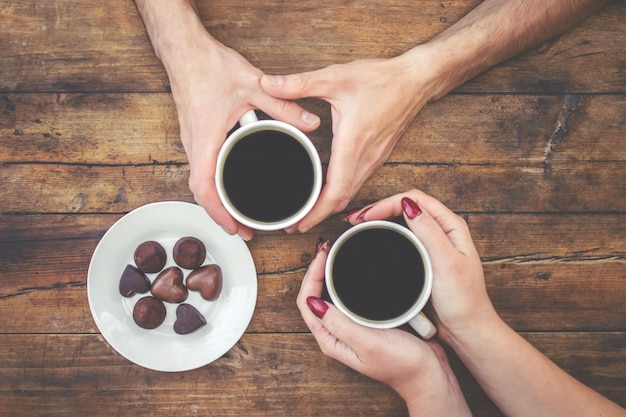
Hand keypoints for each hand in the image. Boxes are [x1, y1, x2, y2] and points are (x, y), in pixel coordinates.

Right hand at [161, 25, 320, 239]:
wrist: (184, 49)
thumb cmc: (210, 66)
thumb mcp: (253, 85)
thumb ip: (284, 105)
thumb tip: (310, 123)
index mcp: (205, 138)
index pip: (204, 187)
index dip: (217, 212)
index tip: (234, 228)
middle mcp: (194, 144)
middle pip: (199, 192)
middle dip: (219, 215)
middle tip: (242, 230)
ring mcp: (191, 140)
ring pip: (199, 181)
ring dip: (215, 201)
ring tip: (236, 214)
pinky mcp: (193, 133)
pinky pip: (200, 167)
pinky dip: (212, 184)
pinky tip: (228, 185)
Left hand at [262, 51, 434, 233]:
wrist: (416, 80)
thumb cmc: (381, 79)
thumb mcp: (336, 76)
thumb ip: (299, 83)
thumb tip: (268, 83)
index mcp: (353, 143)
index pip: (335, 191)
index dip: (317, 212)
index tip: (300, 223)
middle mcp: (366, 157)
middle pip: (342, 200)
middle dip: (319, 216)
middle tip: (295, 225)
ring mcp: (374, 159)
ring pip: (351, 193)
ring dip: (331, 207)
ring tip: (308, 213)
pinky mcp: (378, 156)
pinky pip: (358, 182)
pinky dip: (342, 194)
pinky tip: (329, 192)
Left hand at [297, 240, 470, 415]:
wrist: (430, 375)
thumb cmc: (402, 365)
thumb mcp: (368, 343)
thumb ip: (340, 325)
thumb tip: (313, 303)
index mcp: (332, 339)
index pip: (307, 302)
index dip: (311, 276)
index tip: (322, 255)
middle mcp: (338, 332)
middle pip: (316, 294)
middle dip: (317, 269)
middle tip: (328, 246)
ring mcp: (353, 326)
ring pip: (333, 293)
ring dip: (331, 271)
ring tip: (336, 251)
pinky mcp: (369, 320)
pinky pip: (353, 295)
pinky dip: (350, 278)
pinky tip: (358, 267)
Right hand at [343, 189, 498, 343]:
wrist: (467, 329)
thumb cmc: (464, 301)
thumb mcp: (447, 264)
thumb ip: (430, 232)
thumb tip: (408, 204)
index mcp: (451, 226)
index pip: (415, 200)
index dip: (387, 203)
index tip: (366, 216)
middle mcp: (443, 231)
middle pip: (406, 206)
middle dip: (379, 208)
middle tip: (355, 218)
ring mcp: (432, 244)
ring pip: (402, 221)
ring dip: (380, 219)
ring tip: (359, 225)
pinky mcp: (424, 258)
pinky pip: (401, 238)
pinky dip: (384, 234)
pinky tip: (373, 239)